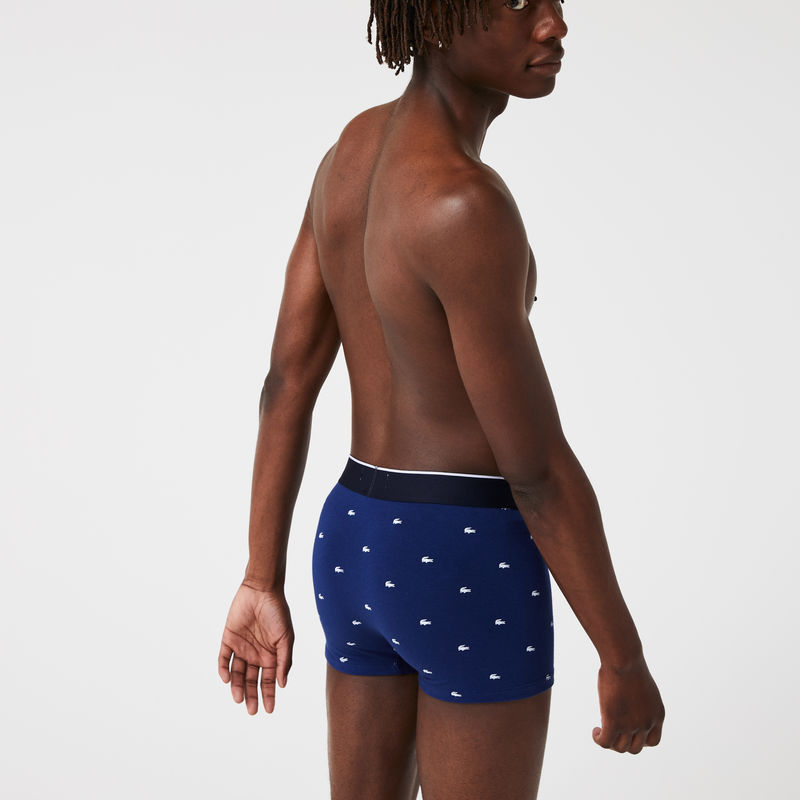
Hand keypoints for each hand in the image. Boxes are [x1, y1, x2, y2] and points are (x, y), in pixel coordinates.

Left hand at [218, 581, 294, 713]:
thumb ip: (284, 661)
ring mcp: (241, 647)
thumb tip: (282, 684)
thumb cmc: (278, 612)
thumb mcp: (286, 638)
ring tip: (238, 699)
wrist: (262, 591)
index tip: (269, 710)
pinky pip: (223, 659)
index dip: (269, 695)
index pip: (268, 680)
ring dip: (237, 687)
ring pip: (237, 673)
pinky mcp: (228, 639)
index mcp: (270, 655)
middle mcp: (255, 654)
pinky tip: (227, 679)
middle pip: (251, 680)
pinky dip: (224, 670)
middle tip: (252, 711)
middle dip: (252, 696)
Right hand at [592, 652, 664, 753]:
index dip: (639, 740)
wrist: (624, 660)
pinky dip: (599, 740)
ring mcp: (631, 725)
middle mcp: (647, 723)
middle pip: (635, 748)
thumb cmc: (629, 665)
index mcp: (657, 714)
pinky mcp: (614, 722)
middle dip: (623, 742)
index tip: (628, 732)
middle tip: (612, 731)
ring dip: (610, 742)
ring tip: (601, 731)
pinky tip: (595, 731)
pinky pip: (606, 742)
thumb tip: (627, 703)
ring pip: (620, 748)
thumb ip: (639, 700)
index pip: (652, 741)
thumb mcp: (641, 686)